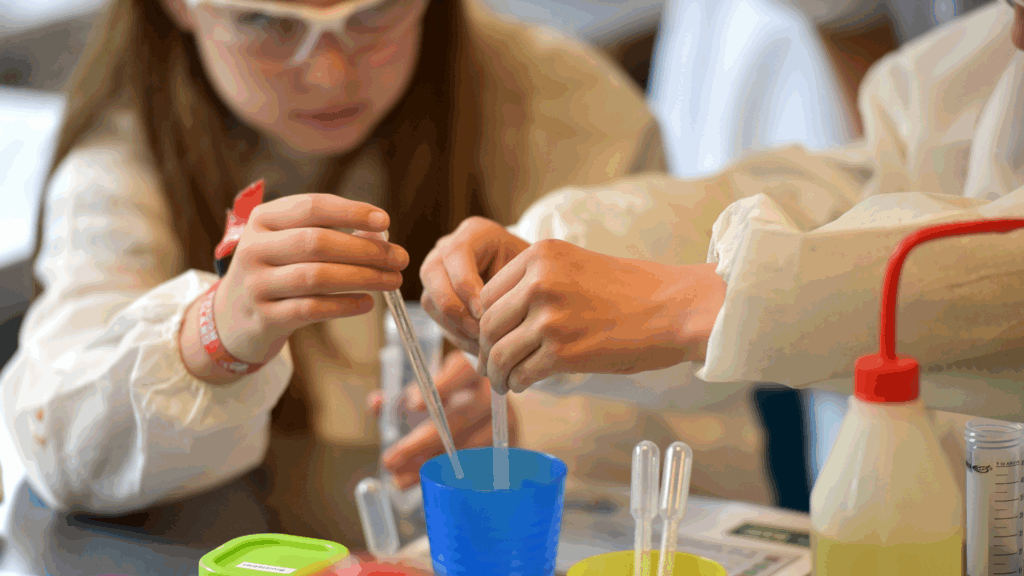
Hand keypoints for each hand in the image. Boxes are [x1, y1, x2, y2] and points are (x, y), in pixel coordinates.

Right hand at [212, 194, 408, 363]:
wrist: (231, 316)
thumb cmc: (275, 271)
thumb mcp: (288, 243)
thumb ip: (327, 233)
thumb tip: (379, 237)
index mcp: (263, 219)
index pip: (311, 207)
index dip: (351, 212)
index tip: (385, 221)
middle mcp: (255, 248)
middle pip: (317, 243)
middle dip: (366, 250)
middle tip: (399, 258)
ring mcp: (256, 284)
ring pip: (316, 277)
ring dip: (363, 278)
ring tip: (393, 281)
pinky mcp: (264, 317)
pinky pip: (311, 309)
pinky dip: (344, 305)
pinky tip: (367, 303)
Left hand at [367, 351, 519, 489]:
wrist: (486, 416)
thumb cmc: (448, 401)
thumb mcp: (424, 393)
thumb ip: (397, 397)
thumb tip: (377, 403)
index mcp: (470, 370)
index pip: (461, 370)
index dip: (440, 385)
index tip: (411, 404)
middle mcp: (492, 393)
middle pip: (460, 417)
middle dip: (422, 442)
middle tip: (391, 458)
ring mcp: (505, 422)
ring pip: (468, 447)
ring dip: (431, 465)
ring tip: (400, 477)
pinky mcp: (509, 447)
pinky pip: (478, 468)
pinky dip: (450, 478)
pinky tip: (427, 483)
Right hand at [419, 217, 529, 353]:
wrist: (532, 283)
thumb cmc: (535, 275)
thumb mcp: (529, 273)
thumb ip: (510, 287)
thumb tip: (486, 321)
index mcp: (474, 233)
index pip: (456, 253)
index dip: (466, 285)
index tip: (485, 312)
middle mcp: (448, 248)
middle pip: (431, 273)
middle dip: (454, 307)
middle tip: (479, 331)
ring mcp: (438, 272)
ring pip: (430, 299)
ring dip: (455, 325)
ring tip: (482, 343)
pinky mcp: (437, 297)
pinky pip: (437, 318)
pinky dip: (457, 335)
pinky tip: (479, 347)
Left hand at [477, 239, 725, 392]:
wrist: (676, 307)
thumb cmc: (633, 291)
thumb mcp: (576, 267)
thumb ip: (538, 283)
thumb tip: (503, 317)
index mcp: (540, 255)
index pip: (488, 293)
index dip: (485, 321)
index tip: (492, 337)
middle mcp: (539, 282)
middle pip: (487, 324)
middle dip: (486, 350)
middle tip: (493, 366)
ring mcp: (550, 317)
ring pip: (499, 352)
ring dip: (498, 373)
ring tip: (504, 381)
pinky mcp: (563, 351)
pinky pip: (522, 373)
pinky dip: (519, 383)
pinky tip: (525, 384)